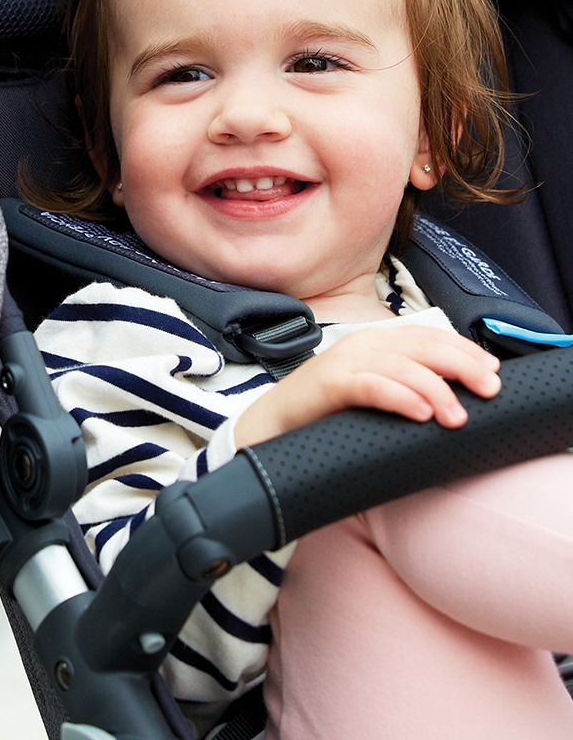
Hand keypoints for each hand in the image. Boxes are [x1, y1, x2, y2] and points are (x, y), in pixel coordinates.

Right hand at [233, 325, 501, 447]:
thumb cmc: (326, 415)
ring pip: (401, 366)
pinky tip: (421, 412)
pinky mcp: (327, 385)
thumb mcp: (372, 393)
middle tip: (490, 389)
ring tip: (457, 416)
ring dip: (436, 389)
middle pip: (421, 346)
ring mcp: (342, 363)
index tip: (493, 371)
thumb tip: (454, 397)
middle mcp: (360, 345)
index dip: (463, 350)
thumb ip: (404, 386)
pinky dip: (400, 396)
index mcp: (373, 342)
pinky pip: (370, 386)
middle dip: (462, 364)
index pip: (427, 336)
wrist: (271, 428)